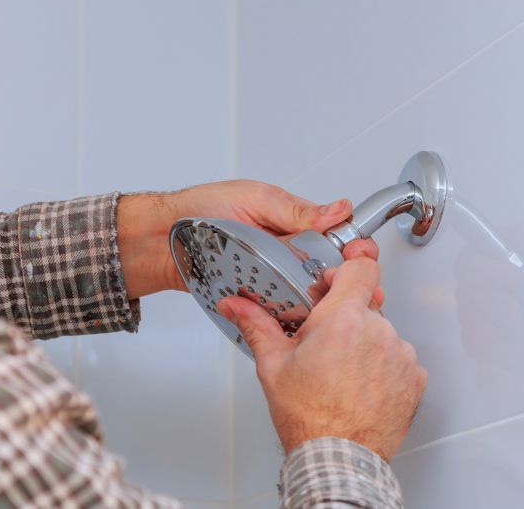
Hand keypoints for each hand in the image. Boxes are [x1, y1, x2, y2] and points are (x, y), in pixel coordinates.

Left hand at [115, 180, 378, 298]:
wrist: (160, 241)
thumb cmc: (202, 211)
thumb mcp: (254, 199)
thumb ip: (295, 209)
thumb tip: (337, 208)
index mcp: (295, 225)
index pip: (338, 238)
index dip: (355, 250)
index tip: (362, 257)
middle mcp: (289, 254)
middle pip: (331, 273)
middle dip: (347, 284)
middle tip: (353, 291)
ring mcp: (274, 280)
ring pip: (311, 298)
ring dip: (324, 306)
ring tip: (333, 312)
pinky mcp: (258, 301)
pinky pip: (281, 313)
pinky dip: (293, 320)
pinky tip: (304, 324)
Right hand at [216, 257, 426, 460]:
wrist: (338, 458)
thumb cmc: (308, 417)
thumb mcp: (274, 366)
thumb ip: (257, 325)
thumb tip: (236, 305)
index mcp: (343, 319)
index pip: (361, 267)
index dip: (344, 272)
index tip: (333, 284)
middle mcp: (378, 330)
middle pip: (366, 304)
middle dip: (346, 317)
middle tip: (326, 343)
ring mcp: (400, 353)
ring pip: (382, 332)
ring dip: (366, 343)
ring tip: (343, 373)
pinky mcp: (414, 376)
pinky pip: (399, 357)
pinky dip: (384, 366)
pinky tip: (362, 385)